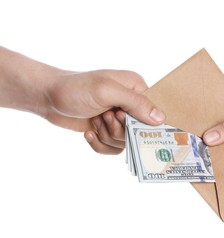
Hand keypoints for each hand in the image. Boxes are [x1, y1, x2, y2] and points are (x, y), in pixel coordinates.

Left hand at [45, 70, 164, 153]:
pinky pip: (113, 148)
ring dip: (107, 136)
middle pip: (140, 132)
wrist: (47, 96)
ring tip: (94, 121)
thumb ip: (136, 103)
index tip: (123, 119)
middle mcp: (130, 104)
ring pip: (125, 142)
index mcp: (136, 89)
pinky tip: (89, 132)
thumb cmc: (76, 88)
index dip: (143, 123)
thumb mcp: (107, 91)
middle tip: (104, 117)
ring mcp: (118, 119)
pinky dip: (100, 145)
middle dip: (119, 130)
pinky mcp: (107, 130)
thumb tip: (162, 119)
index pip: (155, 113)